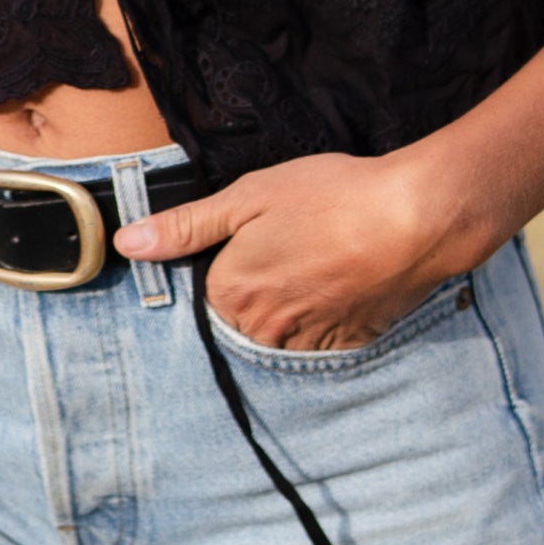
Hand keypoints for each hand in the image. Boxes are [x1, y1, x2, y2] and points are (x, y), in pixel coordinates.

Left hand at [115, 150, 470, 351]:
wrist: (415, 219)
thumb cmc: (331, 198)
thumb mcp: (249, 197)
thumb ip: (185, 226)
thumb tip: (128, 244)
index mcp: (230, 294)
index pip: (207, 286)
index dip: (230, 254)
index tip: (257, 232)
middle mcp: (263, 332)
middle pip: (242, 313)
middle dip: (259, 282)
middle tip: (296, 241)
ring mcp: (307, 345)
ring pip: (279, 329)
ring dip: (292, 301)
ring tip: (322, 256)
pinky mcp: (346, 347)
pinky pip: (318, 338)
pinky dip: (325, 312)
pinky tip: (343, 276)